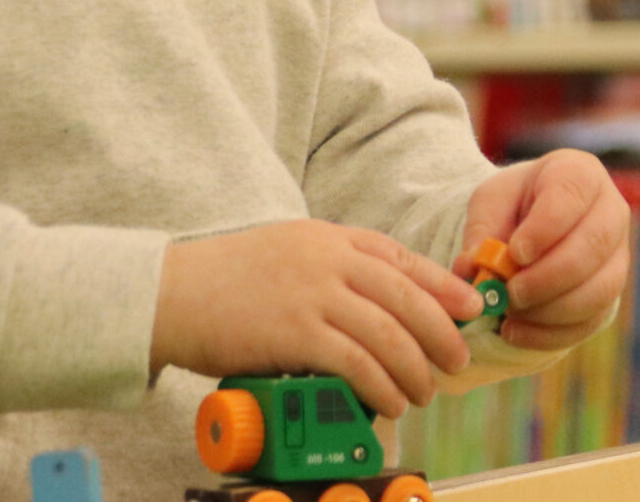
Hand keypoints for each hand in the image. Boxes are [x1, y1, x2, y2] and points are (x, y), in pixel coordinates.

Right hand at [151, 219, 481, 417]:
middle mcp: (328, 259)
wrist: (170, 292)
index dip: (443, 285)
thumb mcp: (287, 252)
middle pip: (407, 297)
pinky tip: (390, 403)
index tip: (469, 307)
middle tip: (456, 362)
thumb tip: (379, 303)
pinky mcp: (296, 332)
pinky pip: (358, 363)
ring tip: (424, 393)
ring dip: (415, 370)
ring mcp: (313, 294)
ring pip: (389, 334)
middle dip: (440, 333)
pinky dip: (382, 386)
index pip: (403, 258)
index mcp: (329, 237)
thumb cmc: (225, 279)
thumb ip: (331, 267)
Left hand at [458, 149, 630, 350]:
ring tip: (509, 313)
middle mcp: (611, 211)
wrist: (533, 226)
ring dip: (551, 309)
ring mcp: (618, 255)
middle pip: (594, 246)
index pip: (572, 195)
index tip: (515, 253)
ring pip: (600, 289)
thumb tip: (470, 268)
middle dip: (549, 276)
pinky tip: (515, 332)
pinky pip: (591, 320)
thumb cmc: (513, 206)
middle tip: (510, 293)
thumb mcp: (489, 205)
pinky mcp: (611, 294)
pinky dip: (551, 333)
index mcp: (579, 174)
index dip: (546, 227)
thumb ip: (480, 232)